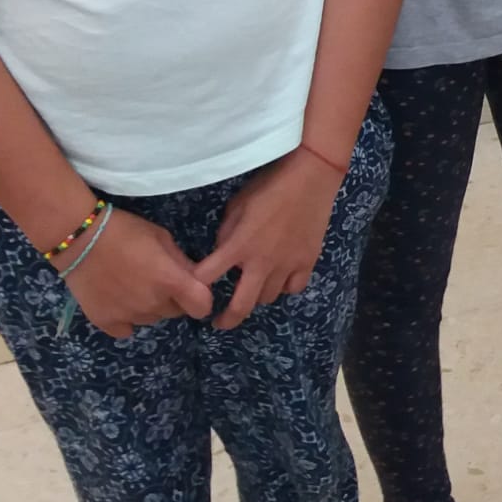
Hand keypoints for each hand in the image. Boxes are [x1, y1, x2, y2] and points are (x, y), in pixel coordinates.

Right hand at [62, 211, 211, 339]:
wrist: (80, 239)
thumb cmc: (126, 231)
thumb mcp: (161, 238)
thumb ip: (181, 261)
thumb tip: (196, 277)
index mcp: (170, 281)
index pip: (201, 306)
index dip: (201, 300)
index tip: (194, 292)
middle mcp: (153, 304)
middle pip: (175, 311)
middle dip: (173, 299)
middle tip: (156, 279)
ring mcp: (129, 316)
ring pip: (152, 319)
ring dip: (150, 307)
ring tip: (133, 285)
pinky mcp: (106, 323)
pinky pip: (126, 329)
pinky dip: (126, 319)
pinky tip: (118, 300)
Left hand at [194, 151, 343, 329]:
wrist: (311, 178)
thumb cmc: (269, 186)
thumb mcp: (238, 204)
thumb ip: (227, 232)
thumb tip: (222, 250)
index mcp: (238, 246)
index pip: (207, 276)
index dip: (194, 284)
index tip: (191, 289)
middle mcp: (261, 263)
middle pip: (241, 306)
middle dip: (226, 319)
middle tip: (219, 322)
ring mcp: (287, 265)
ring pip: (268, 298)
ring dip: (256, 296)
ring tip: (253, 288)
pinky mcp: (307, 262)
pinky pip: (293, 288)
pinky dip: (285, 287)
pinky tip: (281, 278)